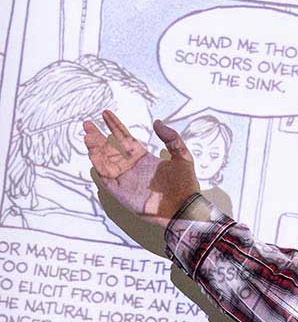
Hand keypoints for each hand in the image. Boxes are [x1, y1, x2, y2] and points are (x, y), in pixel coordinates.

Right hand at [83, 110, 200, 225]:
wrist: (184, 207)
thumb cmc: (185, 184)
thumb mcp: (182, 156)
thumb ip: (172, 138)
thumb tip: (158, 122)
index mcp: (144, 158)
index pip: (125, 139)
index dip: (115, 126)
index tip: (105, 113)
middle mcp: (132, 167)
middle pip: (110, 149)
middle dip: (98, 137)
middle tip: (87, 124)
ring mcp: (125, 179)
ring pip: (105, 161)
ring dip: (96, 149)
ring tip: (88, 136)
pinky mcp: (121, 192)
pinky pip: (106, 177)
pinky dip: (99, 166)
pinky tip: (94, 154)